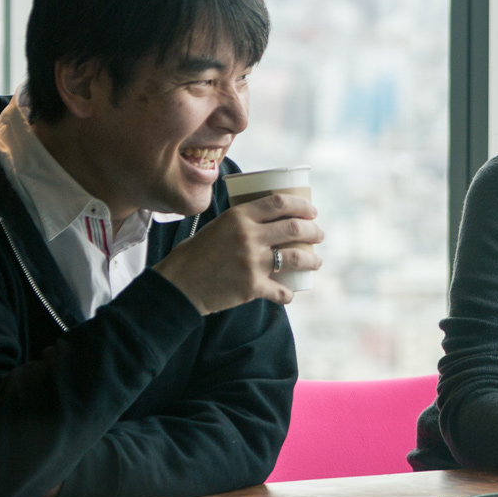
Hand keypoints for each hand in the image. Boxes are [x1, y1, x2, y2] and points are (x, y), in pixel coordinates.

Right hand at [151, 192, 324, 314]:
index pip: (279, 203)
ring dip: (312, 259)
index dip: (301, 205)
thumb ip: (241, 223)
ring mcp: (252, 263)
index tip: (312, 211)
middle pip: (294, 228)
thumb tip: (268, 220)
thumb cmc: (195, 254)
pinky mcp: (252, 287)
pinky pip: (281, 291)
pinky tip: (290, 293)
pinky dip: (288, 293)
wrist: (178, 285)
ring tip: (316, 261)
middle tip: (319, 235)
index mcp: (238, 216)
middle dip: (314, 231)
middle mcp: (248, 236)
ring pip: (296, 257)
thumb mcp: (217, 227)